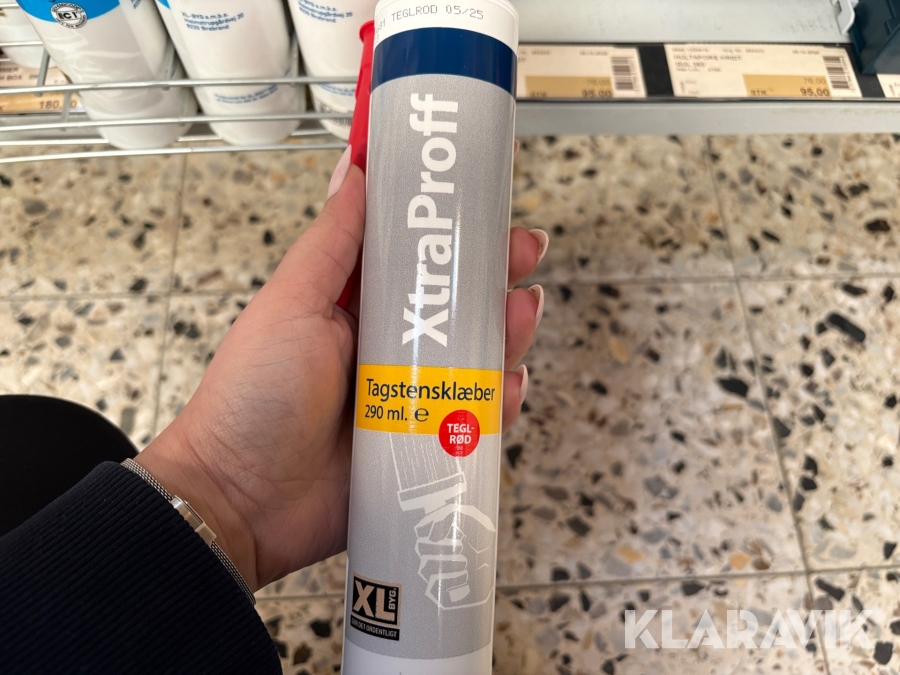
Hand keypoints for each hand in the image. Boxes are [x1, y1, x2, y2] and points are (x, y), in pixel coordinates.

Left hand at [136, 146, 547, 590]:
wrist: (240, 504)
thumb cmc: (250, 399)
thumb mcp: (291, 304)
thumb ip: (332, 242)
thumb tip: (354, 170)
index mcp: (353, 308)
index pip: (413, 258)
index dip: (449, 230)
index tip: (481, 200)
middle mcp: (386, 349)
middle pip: (455, 305)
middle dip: (494, 276)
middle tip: (522, 253)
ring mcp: (408, 398)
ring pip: (475, 357)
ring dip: (506, 331)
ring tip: (519, 313)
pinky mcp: (424, 446)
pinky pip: (476, 420)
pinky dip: (498, 403)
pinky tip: (506, 386)